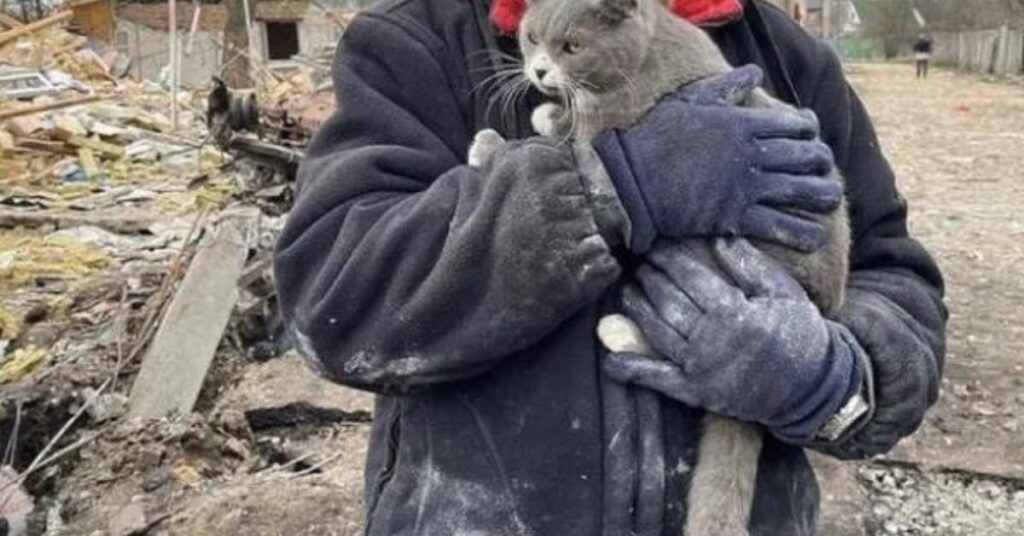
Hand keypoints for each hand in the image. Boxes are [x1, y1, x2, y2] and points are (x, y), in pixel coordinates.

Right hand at [592, 65, 841, 253]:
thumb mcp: (689, 102)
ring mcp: (745, 187)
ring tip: (830, 199)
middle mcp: (750, 154)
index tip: (811, 134)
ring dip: (823, 195)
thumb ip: (725, 88)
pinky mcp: (735, 217)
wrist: (629, 182)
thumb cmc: (654, 139)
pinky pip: (780, 226)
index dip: (810, 129)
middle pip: (805, 156)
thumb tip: (755, 72)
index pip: (795, 124)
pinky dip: (803, 233)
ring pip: (801, 190)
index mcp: (741, 123)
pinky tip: (815, 236)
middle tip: (824, 168)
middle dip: (821, 162)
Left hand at [604, 239, 866, 443]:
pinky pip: (656, 379)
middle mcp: (711, 339)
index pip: (689, 276)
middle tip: (637, 261)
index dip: (668, 258)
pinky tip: (611, 360)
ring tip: (626, 290)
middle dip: (649, 277)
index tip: (655, 242)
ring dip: (637, 309)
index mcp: (734, 312)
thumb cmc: (800, 333)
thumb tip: (719, 236)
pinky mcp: (695, 391)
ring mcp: (700, 368)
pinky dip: (631, 369)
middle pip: (668, 300)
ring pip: (656, 331)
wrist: (812, 388)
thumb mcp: (784, 292)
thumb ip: (750, 265)